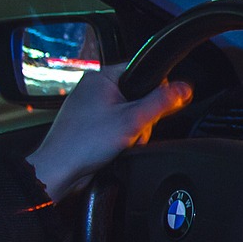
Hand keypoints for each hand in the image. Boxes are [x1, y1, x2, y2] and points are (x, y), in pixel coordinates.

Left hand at [26, 64, 192, 201]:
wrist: (58, 171)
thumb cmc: (82, 144)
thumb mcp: (132, 120)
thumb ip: (161, 102)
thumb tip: (184, 89)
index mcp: (101, 78)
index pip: (143, 71)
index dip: (156, 90)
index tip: (156, 107)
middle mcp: (94, 89)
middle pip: (139, 96)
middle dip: (142, 118)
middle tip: (132, 130)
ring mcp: (91, 108)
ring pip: (129, 113)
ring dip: (133, 130)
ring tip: (121, 142)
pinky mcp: (90, 125)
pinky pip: (118, 126)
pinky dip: (122, 138)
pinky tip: (115, 148)